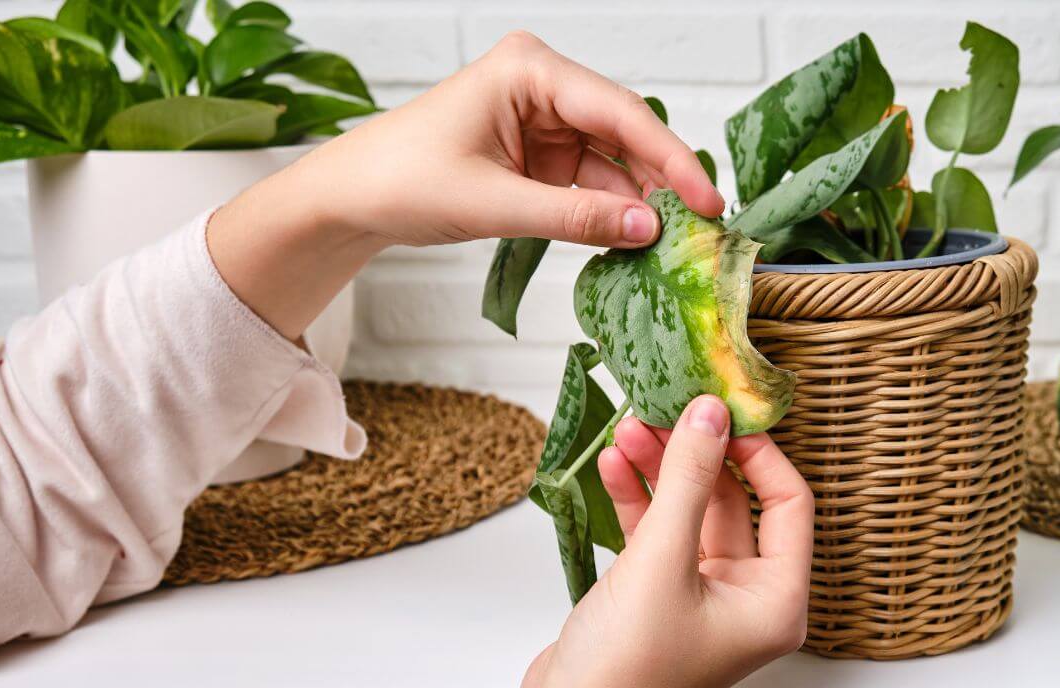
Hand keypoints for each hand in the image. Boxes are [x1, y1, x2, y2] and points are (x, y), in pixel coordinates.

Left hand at [206, 31, 722, 340]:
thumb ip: (575, 216)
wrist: (351, 197)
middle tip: (701, 230)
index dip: (670, 159)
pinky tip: (631, 239)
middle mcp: (542, 84)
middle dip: (659, 182)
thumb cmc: (402, 180)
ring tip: (672, 245)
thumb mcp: (493, 204)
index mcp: (529, 69)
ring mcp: (541, 119)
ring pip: (609, 161)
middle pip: (622, 133)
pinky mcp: (535, 152)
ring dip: (636, 202)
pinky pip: (586, 180)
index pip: (619, 112)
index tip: (707, 200)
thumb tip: (648, 229)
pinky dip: (606, 210)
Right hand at [504, 396, 812, 687]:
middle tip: (663, 412)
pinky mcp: (657, 595)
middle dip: (694, 455)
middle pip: (732, 501)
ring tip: (629, 430)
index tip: (721, 412)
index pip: (788, 502)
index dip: (757, 451)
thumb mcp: (661, 560)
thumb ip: (687, 480)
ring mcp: (699, 596)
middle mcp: (745, 597)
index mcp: (775, 599)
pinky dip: (636, 498)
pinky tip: (613, 467)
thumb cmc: (627, 674)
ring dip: (658, 470)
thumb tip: (708, 416)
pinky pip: (657, 532)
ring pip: (688, 512)